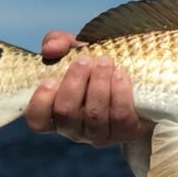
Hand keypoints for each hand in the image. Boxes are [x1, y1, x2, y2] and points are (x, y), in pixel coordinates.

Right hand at [24, 30, 152, 146]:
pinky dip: (120, 93)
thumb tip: (51, 48)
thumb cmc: (96, 66)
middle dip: (74, 83)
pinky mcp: (126, 131)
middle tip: (84, 60)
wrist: (139, 80)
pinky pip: (121, 116)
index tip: (50, 79)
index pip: (37, 120)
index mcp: (56, 112)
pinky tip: (120, 75)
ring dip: (98, 85)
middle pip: (66, 113)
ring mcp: (100, 134)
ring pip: (94, 114)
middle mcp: (75, 128)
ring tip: (105, 62)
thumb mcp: (75, 50)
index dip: (40, 103)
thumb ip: (57, 43)